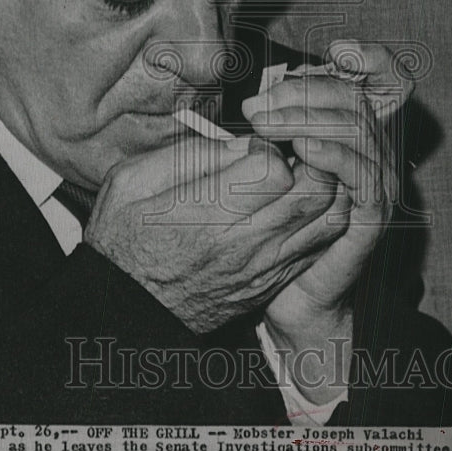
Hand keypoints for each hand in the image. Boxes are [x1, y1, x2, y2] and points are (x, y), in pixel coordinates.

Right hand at [84, 131, 347, 333]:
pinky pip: (320, 245)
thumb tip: (241, 143)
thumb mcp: (131, 181)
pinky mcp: (273, 281)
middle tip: (287, 148)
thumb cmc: (123, 239)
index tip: (253, 143)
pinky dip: (322, 216)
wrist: (126, 307)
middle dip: (308, 157)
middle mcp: (244, 244)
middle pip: (313, 191)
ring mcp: (264, 267)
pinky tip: (299, 201)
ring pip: (328, 219)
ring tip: (299, 170)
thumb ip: (187, 155)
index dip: (270, 144)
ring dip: (324, 185)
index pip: (275, 169)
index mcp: (205, 214)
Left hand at [243, 41, 407, 331]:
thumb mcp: (275, 163)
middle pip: (358, 99)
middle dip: (306, 91)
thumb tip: (254, 96)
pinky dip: (332, 153)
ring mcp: (378, 184)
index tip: (337, 50)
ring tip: (264, 123)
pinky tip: (301, 148)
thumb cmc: (277, 222)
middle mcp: (377, 153)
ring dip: (308, 118)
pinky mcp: (371, 216)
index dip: (373, 58)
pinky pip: (361, 175)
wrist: (291, 293)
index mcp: (359, 133)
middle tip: (257, 106)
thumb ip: (276, 125)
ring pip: (358, 129)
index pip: (389, 81)